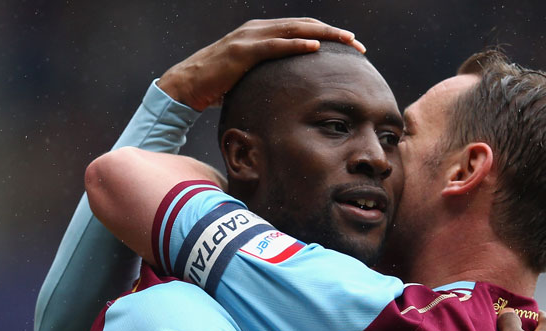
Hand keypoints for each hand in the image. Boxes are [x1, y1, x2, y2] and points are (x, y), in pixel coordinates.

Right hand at [158, 18, 364, 110]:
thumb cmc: (219, 84)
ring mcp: (250, 37)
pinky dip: (296, 44)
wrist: (188, 85)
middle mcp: (258, 29)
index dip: (327, 34)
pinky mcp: (242, 51)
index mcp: (262, 33)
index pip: (301, 28)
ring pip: (294, 30)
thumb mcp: (250, 76)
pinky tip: (315, 47)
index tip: (350, 45)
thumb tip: (290, 90)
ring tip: (345, 41)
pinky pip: (275, 45)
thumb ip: (270, 74)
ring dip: (323, 34)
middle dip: (333, 33)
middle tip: (357, 43)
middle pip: (304, 25)